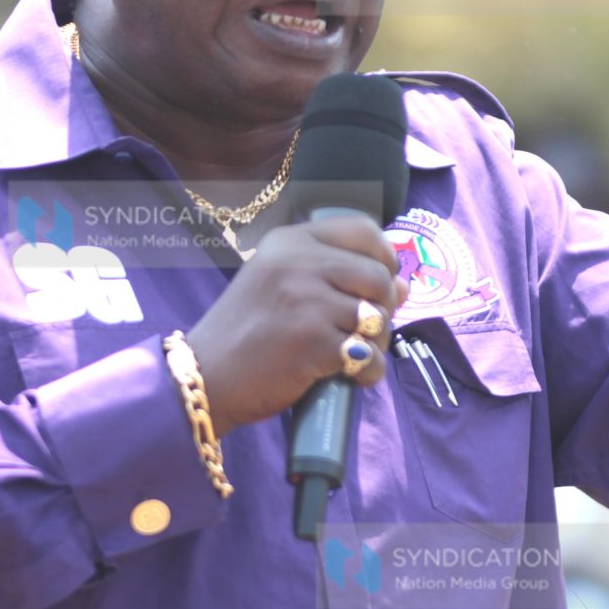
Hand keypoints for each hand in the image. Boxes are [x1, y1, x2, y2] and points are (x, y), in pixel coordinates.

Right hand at [182, 214, 407, 437]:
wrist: (205, 377)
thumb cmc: (246, 336)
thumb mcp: (283, 289)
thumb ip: (338, 279)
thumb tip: (403, 283)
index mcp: (290, 241)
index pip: (364, 230)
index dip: (384, 258)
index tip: (377, 285)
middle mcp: (298, 262)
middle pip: (379, 276)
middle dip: (384, 308)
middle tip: (364, 331)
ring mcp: (306, 300)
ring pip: (378, 318)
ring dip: (377, 344)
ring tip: (353, 355)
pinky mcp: (312, 341)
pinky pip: (369, 357)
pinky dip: (367, 373)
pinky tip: (348, 377)